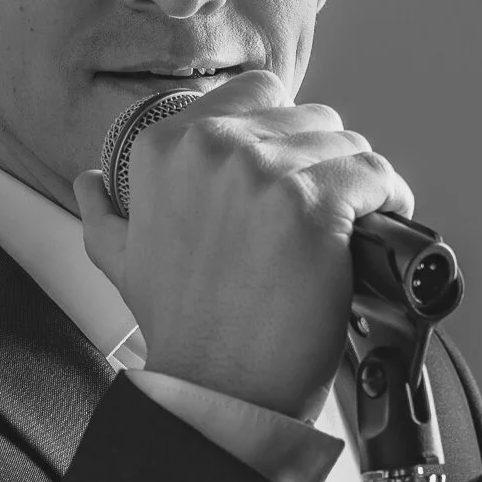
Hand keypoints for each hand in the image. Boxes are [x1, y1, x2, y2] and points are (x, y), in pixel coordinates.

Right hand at [72, 70, 414, 422]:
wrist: (217, 388)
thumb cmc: (181, 330)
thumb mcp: (120, 262)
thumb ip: (105, 213)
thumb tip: (90, 183)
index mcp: (168, 147)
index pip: (257, 93)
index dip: (283, 133)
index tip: (293, 172)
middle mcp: (216, 147)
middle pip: (309, 118)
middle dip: (322, 161)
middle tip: (325, 209)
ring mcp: (267, 175)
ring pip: (348, 145)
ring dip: (358, 182)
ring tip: (353, 224)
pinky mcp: (316, 208)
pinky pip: (377, 177)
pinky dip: (390, 199)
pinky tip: (378, 227)